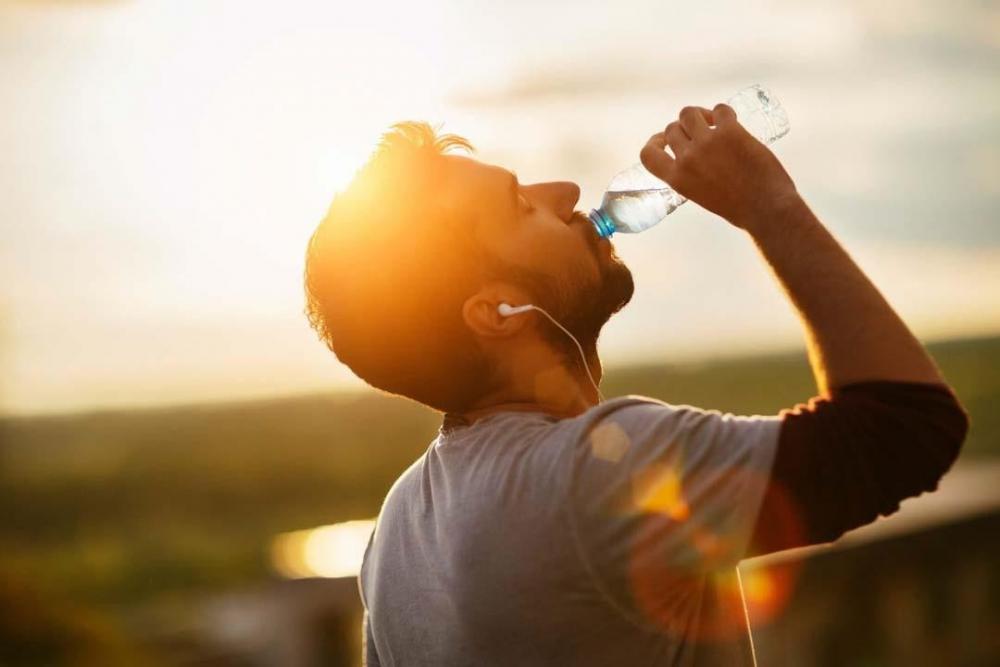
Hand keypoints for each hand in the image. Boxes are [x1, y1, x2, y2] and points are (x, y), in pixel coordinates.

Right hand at [639, 104, 798, 229]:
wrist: (766, 208)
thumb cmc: (738, 209)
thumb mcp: (700, 194)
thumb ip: (691, 174)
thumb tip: (693, 156)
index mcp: (677, 179)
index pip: (648, 154)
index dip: (654, 142)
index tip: (663, 139)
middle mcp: (687, 158)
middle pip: (672, 128)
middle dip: (683, 128)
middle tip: (699, 131)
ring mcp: (707, 142)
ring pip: (690, 113)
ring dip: (699, 114)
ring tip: (712, 122)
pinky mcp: (730, 131)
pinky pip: (720, 109)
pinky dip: (723, 113)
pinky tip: (730, 121)